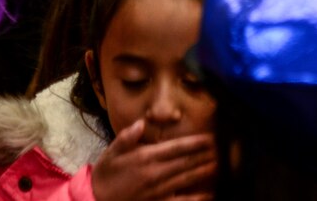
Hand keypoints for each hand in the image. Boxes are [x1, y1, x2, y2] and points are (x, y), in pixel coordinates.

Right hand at [92, 119, 216, 200]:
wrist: (97, 200)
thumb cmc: (106, 174)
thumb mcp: (112, 152)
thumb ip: (127, 137)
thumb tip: (142, 123)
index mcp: (145, 158)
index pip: (176, 148)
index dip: (194, 143)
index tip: (209, 138)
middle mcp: (155, 174)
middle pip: (186, 163)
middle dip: (203, 155)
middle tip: (220, 149)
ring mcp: (158, 191)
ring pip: (186, 180)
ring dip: (203, 172)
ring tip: (217, 165)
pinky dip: (196, 198)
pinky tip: (208, 194)